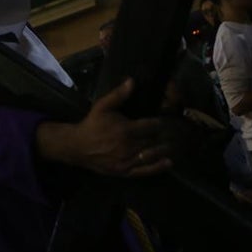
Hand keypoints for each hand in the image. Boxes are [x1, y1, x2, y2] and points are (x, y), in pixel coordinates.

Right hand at [36, 79, 172, 177]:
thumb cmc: (92, 124)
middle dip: (163, 137)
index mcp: (126, 129)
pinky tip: (168, 162)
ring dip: (164, 150)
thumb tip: (132, 81)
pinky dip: (158, 167)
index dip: (159, 124)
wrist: (78, 146)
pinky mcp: (124, 171)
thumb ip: (118, 94)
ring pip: (151, 155)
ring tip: (173, 146)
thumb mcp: (102, 106)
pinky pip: (144, 170)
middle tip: (173, 134)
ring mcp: (127, 160)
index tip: (165, 122)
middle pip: (153, 141)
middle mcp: (129, 146)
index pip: (150, 126)